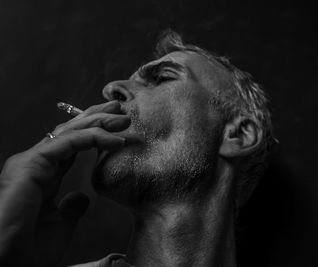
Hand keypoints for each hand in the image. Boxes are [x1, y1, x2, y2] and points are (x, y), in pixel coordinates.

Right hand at [0, 100, 128, 266]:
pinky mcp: (31, 163)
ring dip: (99, 122)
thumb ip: (71, 207)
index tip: (118, 130)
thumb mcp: (60, 224)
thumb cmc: (27, 248)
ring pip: (70, 131)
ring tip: (123, 117)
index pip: (72, 145)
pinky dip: (93, 137)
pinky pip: (67, 142)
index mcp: (43, 174)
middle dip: (97, 118)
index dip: (95, 133)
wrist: (6, 262)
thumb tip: (82, 197)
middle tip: (121, 110)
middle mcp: (37, 163)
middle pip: (71, 132)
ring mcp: (32, 161)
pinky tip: (114, 140)